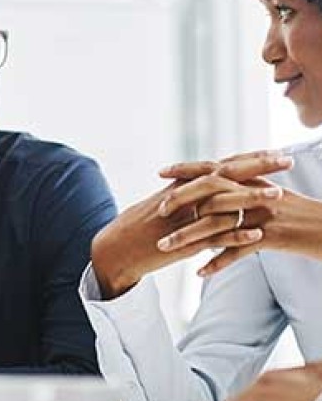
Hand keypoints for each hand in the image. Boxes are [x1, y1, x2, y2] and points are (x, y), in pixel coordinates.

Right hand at [91, 152, 289, 297]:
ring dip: (250, 198)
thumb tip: (207, 184)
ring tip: (277, 196)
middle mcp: (182, 197)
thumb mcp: (160, 203)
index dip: (248, 158)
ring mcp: (182, 220)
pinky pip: (212, 238)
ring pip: (220, 204)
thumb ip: (184, 193)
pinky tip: (256, 235)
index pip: (220, 166)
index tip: (274, 151)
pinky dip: (234, 236)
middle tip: (286, 160)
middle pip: (224, 176)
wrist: (114, 249)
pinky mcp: (182, 244)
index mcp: (180, 187)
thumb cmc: (136, 228)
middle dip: (257, 166)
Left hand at [160, 151, 321, 275]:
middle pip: (210, 190)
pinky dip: (218, 261)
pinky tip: (199, 272)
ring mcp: (263, 214)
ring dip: (188, 236)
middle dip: (180, 199)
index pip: (214, 169)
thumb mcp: (274, 198)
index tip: (161, 171)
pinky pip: (238, 250)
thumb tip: (222, 189)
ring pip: (217, 223)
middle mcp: (255, 193)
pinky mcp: (272, 236)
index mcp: (254, 181)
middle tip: (158, 210)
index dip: (187, 169)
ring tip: (165, 247)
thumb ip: (247, 191)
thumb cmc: (304, 217)